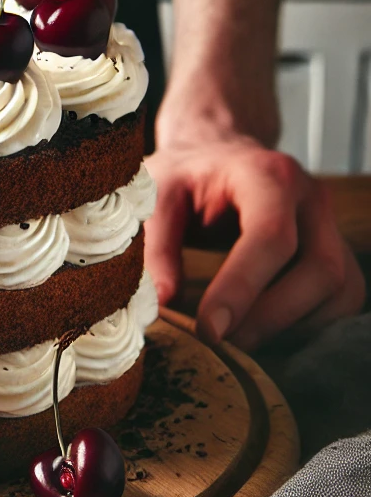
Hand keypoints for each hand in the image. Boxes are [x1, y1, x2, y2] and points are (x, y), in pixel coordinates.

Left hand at [144, 128, 364, 351]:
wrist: (219, 152)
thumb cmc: (187, 173)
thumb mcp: (158, 195)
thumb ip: (157, 245)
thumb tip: (161, 304)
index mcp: (268, 175)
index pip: (271, 237)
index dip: (243, 289)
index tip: (209, 331)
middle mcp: (311, 199)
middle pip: (320, 270)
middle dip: (271, 318)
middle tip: (221, 344)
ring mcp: (330, 227)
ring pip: (338, 291)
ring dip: (293, 327)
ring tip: (238, 342)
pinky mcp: (336, 252)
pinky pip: (340, 300)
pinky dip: (307, 326)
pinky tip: (263, 333)